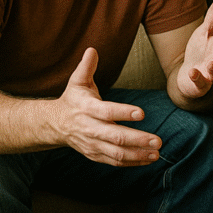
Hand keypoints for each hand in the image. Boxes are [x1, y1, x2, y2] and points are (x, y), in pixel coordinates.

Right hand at [57, 47, 161, 166]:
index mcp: (87, 108)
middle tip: (157, 140)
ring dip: (138, 154)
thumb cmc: (72, 100)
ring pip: (116, 153)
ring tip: (157, 152)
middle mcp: (89, 128)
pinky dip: (132, 162)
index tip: (142, 113)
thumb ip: (86, 66)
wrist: (55, 124)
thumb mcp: (77, 81)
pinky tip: (148, 159)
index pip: (106, 112)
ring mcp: (92, 144)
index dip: (123, 113)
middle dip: (137, 139)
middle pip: (115, 137)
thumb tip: (92, 49)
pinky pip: (115, 161)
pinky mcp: (95, 155)